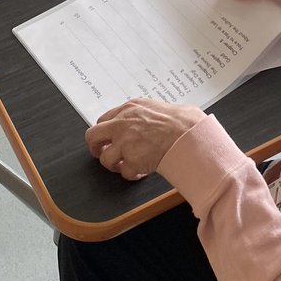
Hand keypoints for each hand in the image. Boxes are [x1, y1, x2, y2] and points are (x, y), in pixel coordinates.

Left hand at [85, 98, 203, 180]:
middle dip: (96, 148)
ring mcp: (124, 143)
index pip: (103, 120)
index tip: (106, 139)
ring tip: (127, 165)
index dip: (104, 133)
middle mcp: (122, 124)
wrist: (187, 134)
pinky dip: (133, 174)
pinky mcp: (131, 160)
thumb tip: (134, 121)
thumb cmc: (179, 121)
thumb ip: (138, 114)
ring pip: (105, 159)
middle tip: (102, 153)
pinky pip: (125, 173)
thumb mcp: (154, 107)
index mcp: (128, 109)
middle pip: (92, 136)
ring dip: (115, 165)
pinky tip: (142, 169)